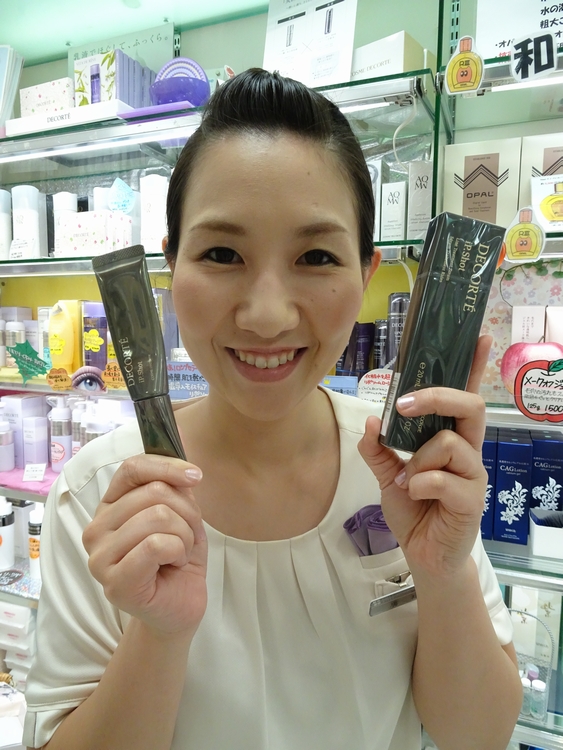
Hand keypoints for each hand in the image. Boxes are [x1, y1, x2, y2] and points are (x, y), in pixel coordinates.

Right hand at [82, 455, 207, 637]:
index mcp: (110, 506)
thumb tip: (186, 473)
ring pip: (157, 516)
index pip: (132, 469)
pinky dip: (177, 551)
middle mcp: (96, 528)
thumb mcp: (182, 515)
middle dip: (186, 512)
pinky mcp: (114, 581)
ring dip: (184, 535)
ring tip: (178, 553)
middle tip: (186, 537)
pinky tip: (172, 565)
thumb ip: (176, 491)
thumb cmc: (177, 558)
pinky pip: (156, 544)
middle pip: (154, 492)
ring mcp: (100, 556)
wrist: (179, 606)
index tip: (196, 476)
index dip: (167, 466)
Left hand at [358, 336, 490, 578]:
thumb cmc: (413, 508)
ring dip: (417, 459)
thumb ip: (377, 448)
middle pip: (470, 405)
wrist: (423, 555)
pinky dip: (418, 483)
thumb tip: (372, 420)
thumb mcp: (385, 474)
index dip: (473, 366)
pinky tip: (411, 494)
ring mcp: (473, 475)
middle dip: (436, 397)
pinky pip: (443, 478)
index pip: (465, 395)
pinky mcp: (471, 500)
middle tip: (404, 405)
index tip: (478, 336)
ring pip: (451, 442)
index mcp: (450, 437)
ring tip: (404, 479)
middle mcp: (468, 450)